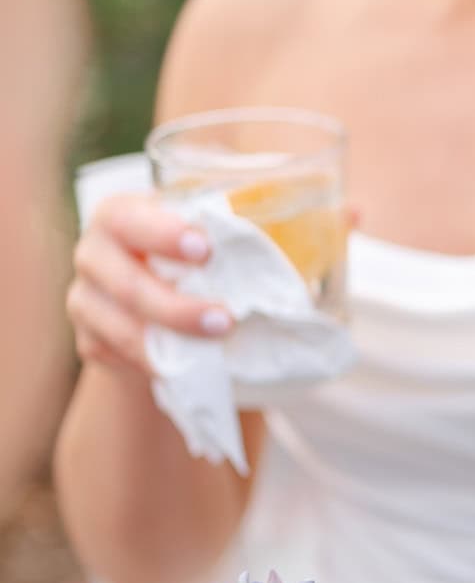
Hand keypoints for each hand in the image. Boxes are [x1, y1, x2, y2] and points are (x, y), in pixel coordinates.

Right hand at [67, 193, 230, 375]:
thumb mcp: (202, 238)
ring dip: (170, 343)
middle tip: (225, 319)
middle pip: (127, 285)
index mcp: (118, 216)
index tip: (205, 250)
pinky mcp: (90, 341)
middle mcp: (93, 254)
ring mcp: (85, 300)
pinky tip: (187, 366)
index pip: (128, 219)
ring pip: (121, 329)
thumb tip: (281, 248)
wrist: (157, 306)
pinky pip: (119, 357)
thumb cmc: (191, 260)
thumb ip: (226, 236)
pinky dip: (155, 364)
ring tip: (214, 348)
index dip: (163, 234)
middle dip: (178, 308)